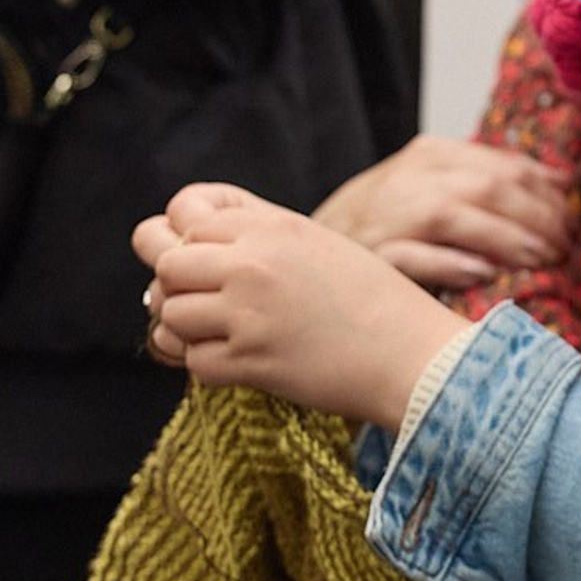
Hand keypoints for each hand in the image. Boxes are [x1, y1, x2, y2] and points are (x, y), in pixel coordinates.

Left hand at [132, 181, 467, 425]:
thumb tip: (189, 239)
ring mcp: (248, 314)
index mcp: (272, 227)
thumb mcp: (320, 244)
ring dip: (188, 330)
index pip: (183, 213)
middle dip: (174, 285)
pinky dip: (210, 366)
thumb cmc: (377, 302)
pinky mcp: (251, 362)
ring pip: (170, 315)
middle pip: (165, 264)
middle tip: (200, 302)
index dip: (182, 237)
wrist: (415, 357)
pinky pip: (194, 363)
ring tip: (221, 335)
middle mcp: (253, 264)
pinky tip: (242, 362)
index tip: (199, 259)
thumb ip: (259, 232)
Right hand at [314, 135, 572, 287]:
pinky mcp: (370, 258)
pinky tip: (485, 275)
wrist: (307, 253)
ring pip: (456, 216)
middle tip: (567, 248)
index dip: (549, 195)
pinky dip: (452, 265)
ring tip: (542, 261)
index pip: (505, 166)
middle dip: (538, 218)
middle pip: (489, 188)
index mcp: (431, 155)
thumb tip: (564, 179)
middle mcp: (409, 179)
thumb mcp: (439, 189)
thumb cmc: (390, 227)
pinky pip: (414, 258)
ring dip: (507, 239)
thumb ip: (493, 183)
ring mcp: (386, 217)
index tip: (575, 223)